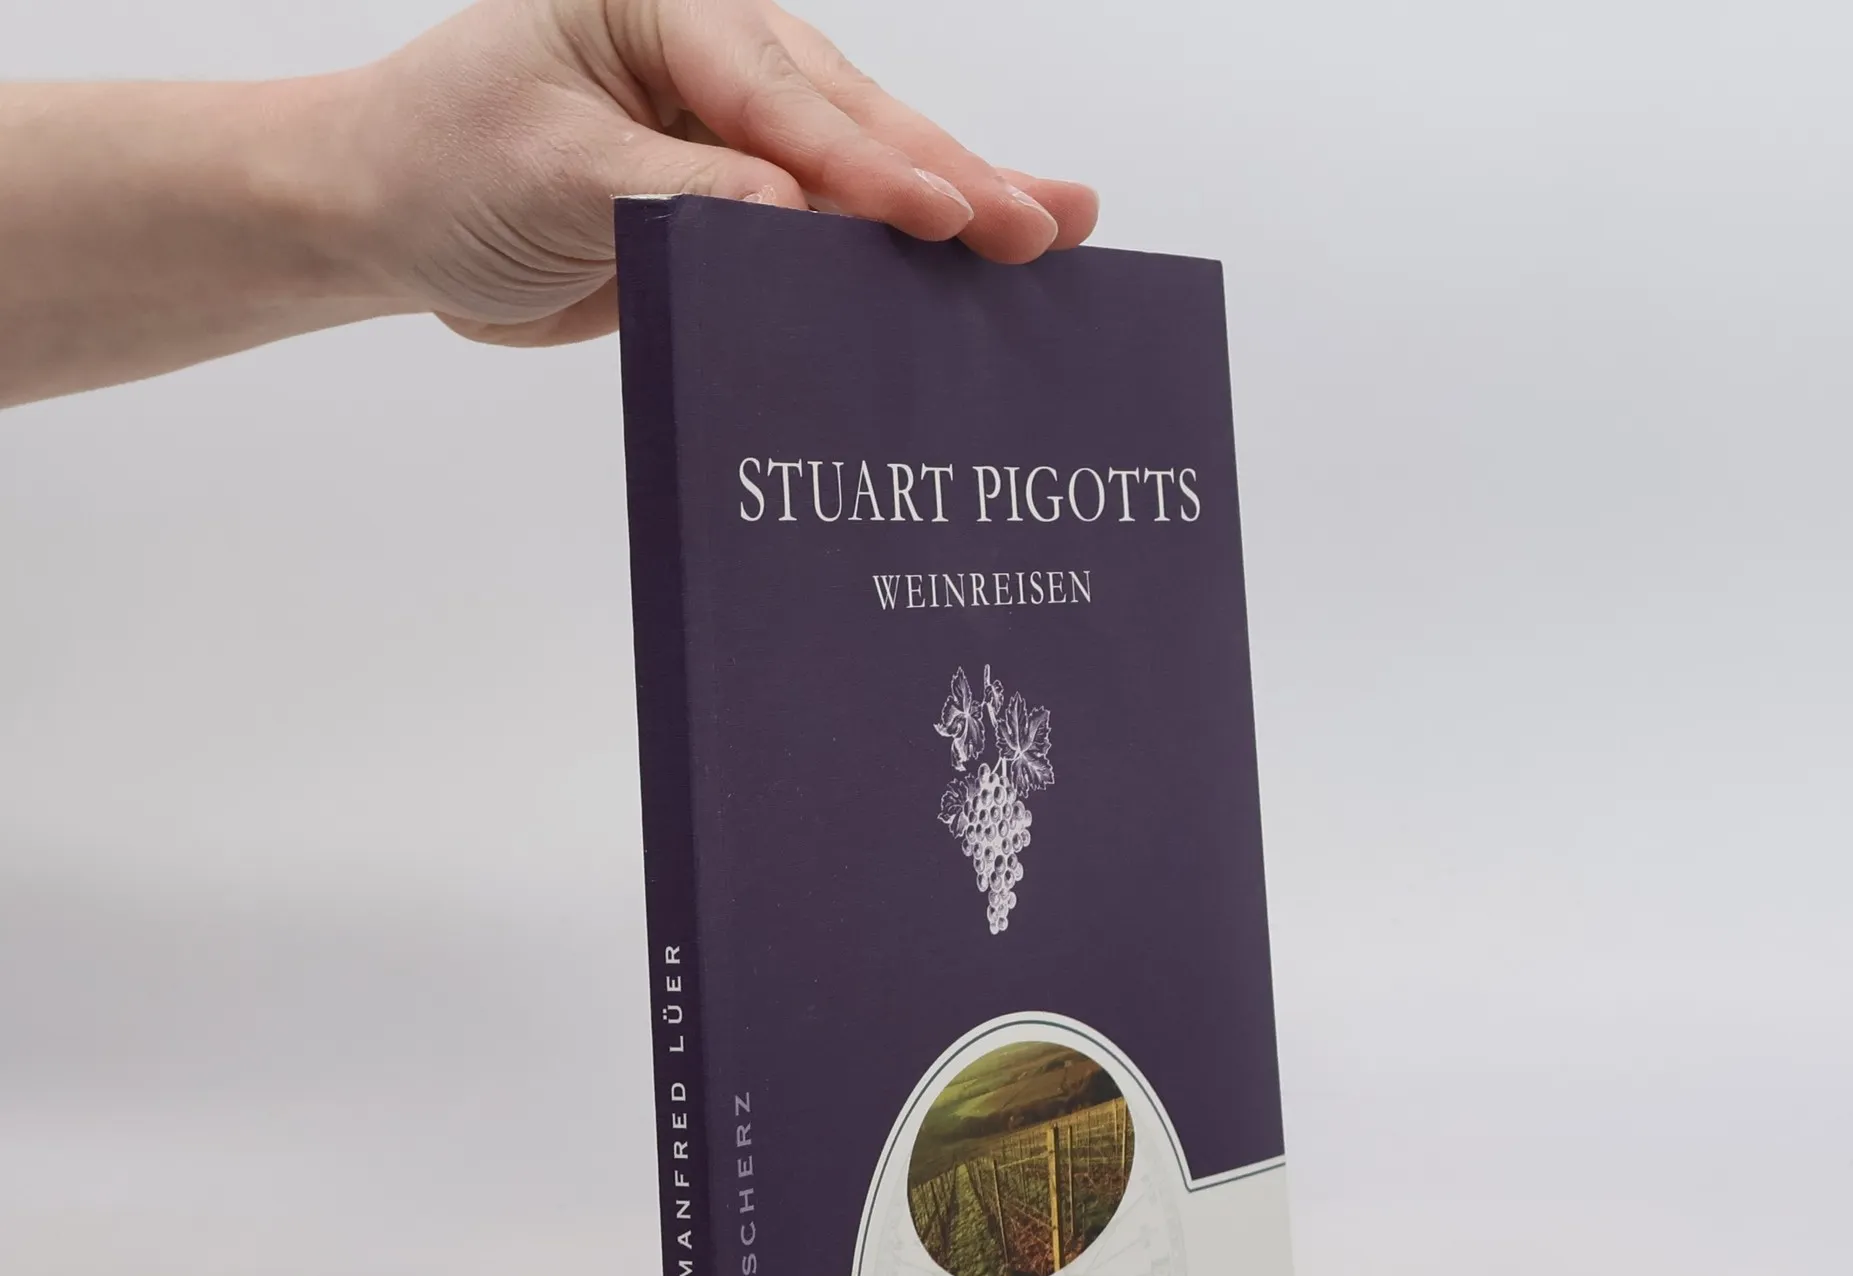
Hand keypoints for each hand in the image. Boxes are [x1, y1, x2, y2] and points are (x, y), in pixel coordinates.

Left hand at [345, 0, 1100, 346]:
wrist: (392, 218)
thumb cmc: (443, 161)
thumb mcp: (549, 170)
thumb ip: (674, 192)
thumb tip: (790, 214)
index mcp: (664, 9)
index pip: (780, 93)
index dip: (865, 163)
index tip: (941, 216)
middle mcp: (715, 58)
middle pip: (851, 119)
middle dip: (949, 176)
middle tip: (1043, 225)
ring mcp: (735, 131)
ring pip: (862, 167)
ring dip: (956, 204)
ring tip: (1054, 230)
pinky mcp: (738, 203)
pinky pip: (830, 230)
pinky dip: (898, 256)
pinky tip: (973, 265)